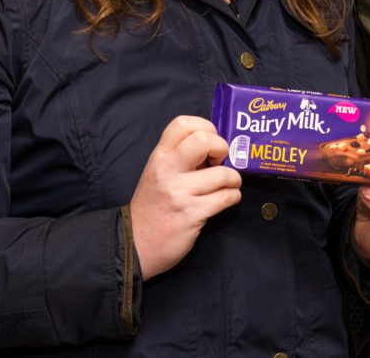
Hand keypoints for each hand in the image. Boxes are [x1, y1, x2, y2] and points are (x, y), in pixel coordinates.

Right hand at [129, 115, 241, 279]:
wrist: (135, 244)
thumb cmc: (152, 206)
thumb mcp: (157, 173)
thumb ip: (180, 158)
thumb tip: (213, 146)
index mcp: (159, 157)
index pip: (182, 124)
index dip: (205, 126)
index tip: (212, 140)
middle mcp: (167, 171)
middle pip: (203, 141)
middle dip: (222, 147)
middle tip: (221, 160)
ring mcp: (179, 193)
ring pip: (222, 174)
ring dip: (234, 179)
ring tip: (229, 184)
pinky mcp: (192, 214)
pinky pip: (225, 197)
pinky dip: (233, 196)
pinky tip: (227, 198)